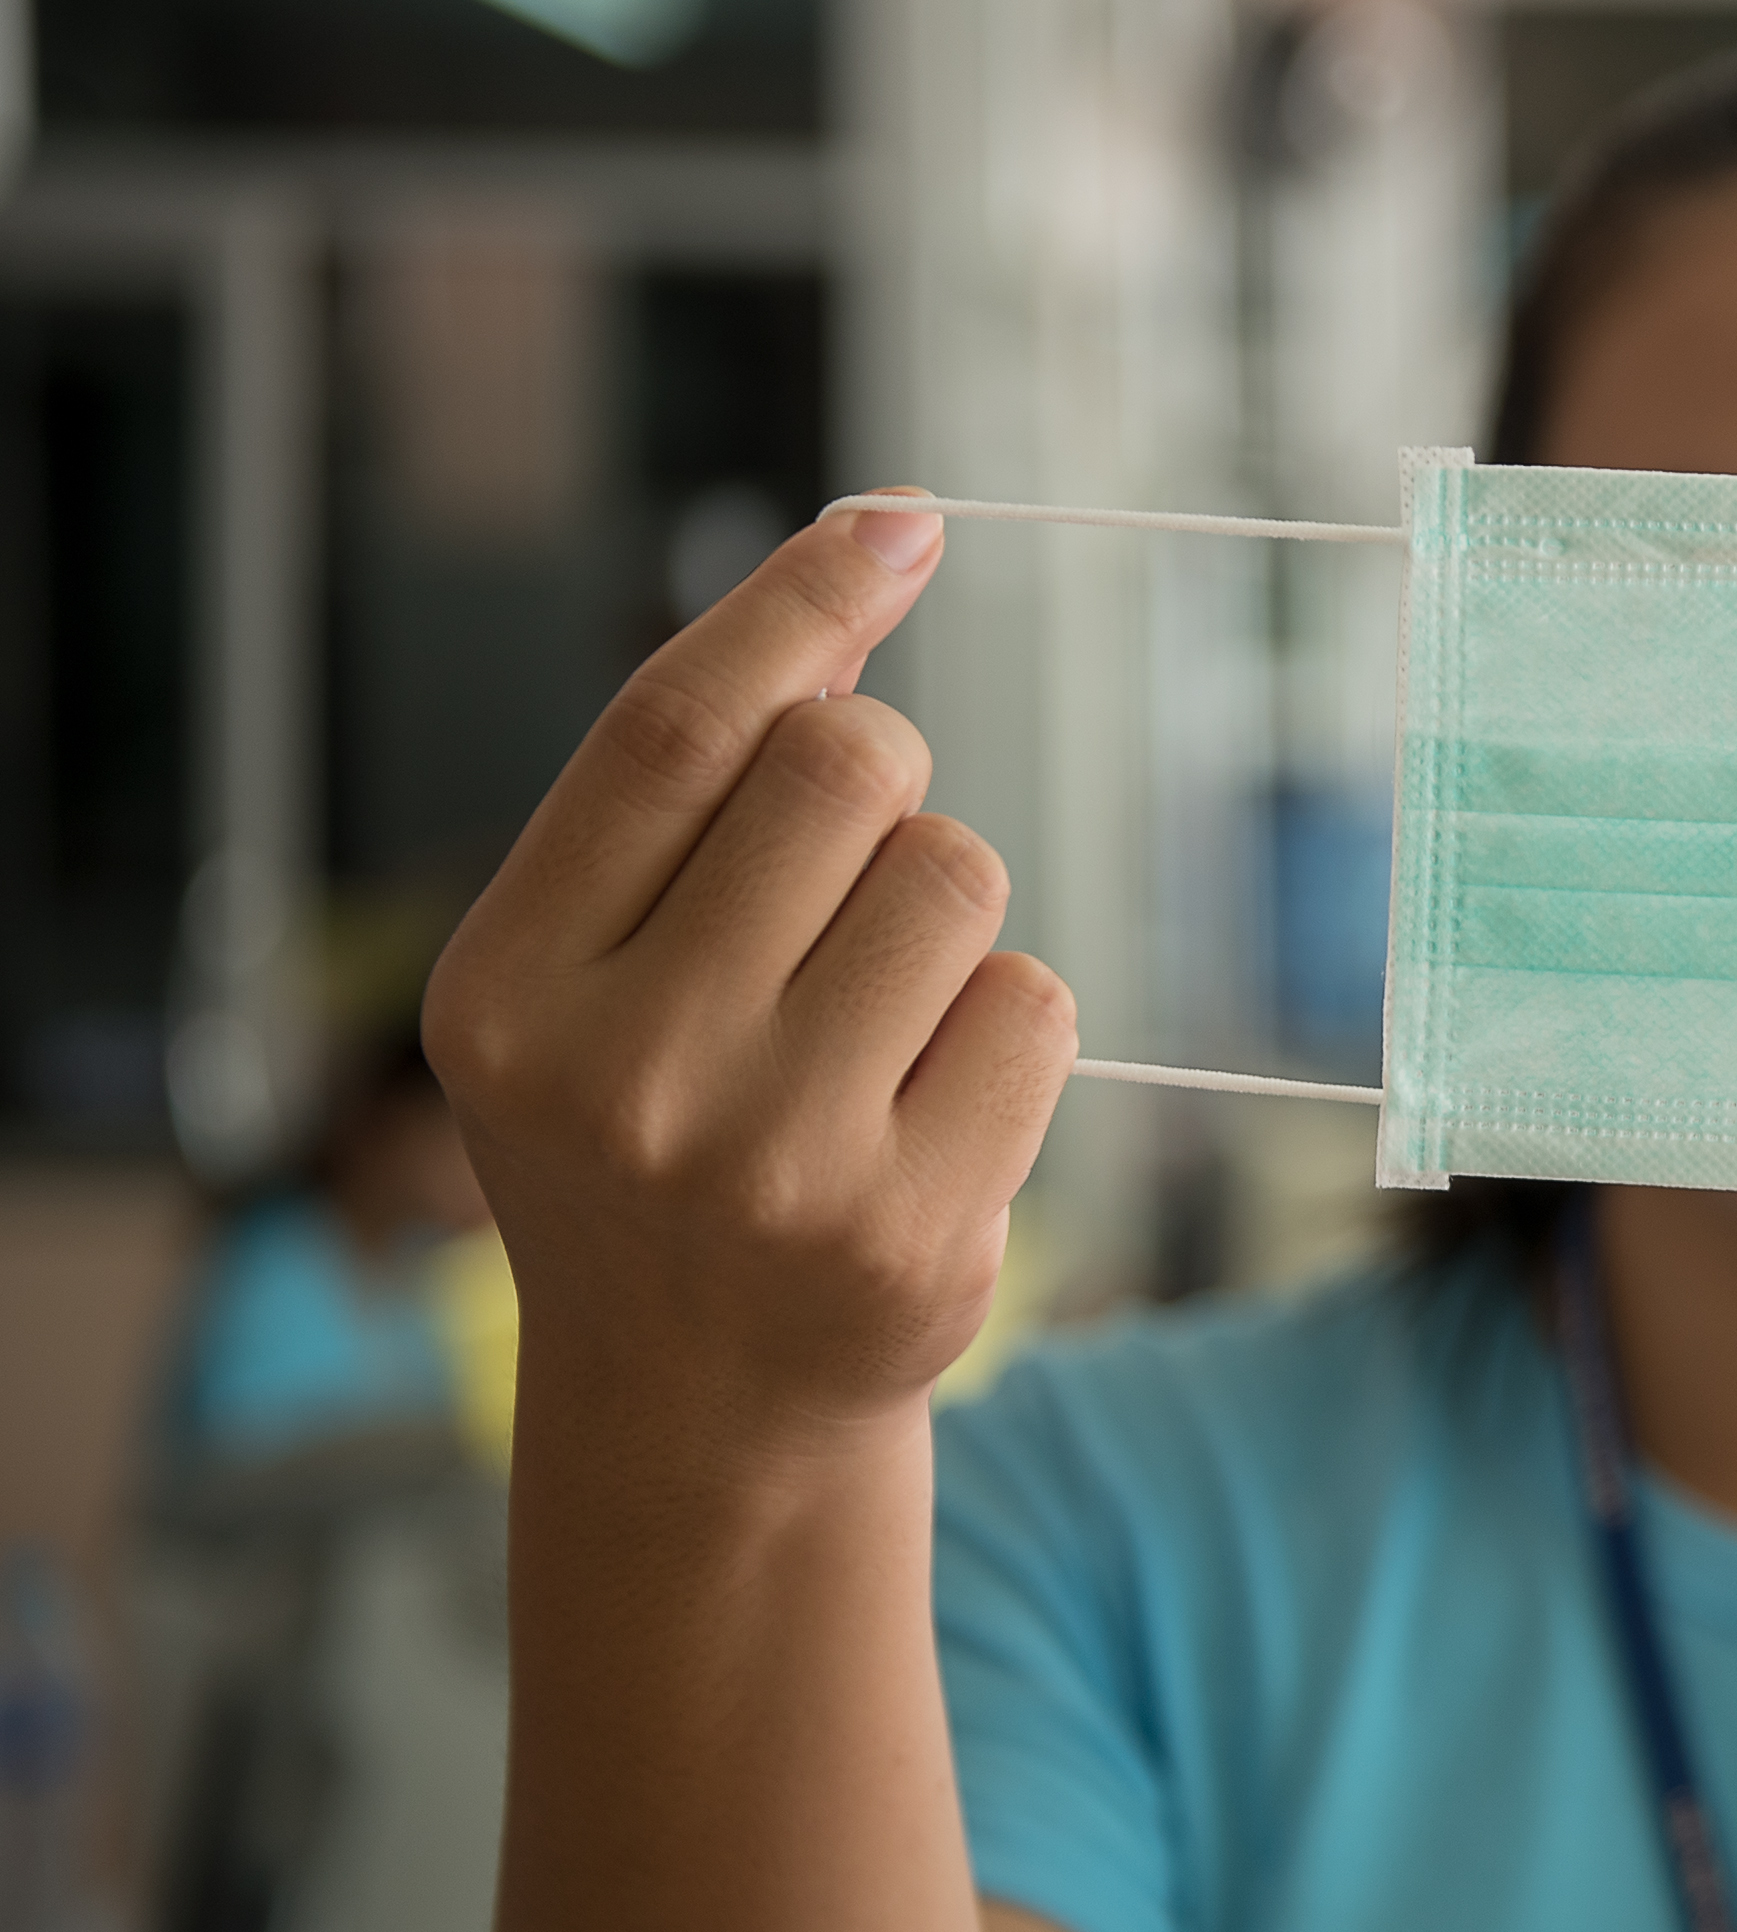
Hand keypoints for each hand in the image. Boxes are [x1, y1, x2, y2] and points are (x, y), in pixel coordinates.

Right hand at [424, 502, 1076, 1466]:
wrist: (699, 1404)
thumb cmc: (656, 1138)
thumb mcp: (597, 975)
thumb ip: (693, 789)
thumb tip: (866, 555)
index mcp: (507, 989)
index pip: (676, 729)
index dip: (800, 602)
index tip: (898, 527)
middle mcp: (625, 1075)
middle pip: (849, 772)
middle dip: (883, 778)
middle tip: (845, 878)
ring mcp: (773, 1161)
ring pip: (961, 875)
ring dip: (946, 910)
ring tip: (873, 1016)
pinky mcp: (912, 1226)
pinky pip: (1034, 1004)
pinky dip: (1005, 1026)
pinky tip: (928, 1109)